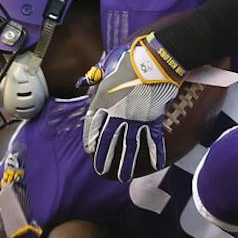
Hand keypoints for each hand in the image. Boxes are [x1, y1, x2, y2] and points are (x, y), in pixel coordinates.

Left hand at [82, 34, 186, 183]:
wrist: (154, 62)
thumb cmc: (130, 60)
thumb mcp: (107, 66)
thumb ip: (95, 77)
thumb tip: (81, 81)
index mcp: (103, 101)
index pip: (93, 124)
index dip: (91, 138)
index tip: (89, 149)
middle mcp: (117, 114)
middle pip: (108, 140)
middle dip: (105, 157)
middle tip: (102, 171)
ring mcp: (135, 119)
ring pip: (129, 146)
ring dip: (126, 163)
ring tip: (123, 177)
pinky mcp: (153, 119)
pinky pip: (153, 140)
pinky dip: (155, 152)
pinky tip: (155, 165)